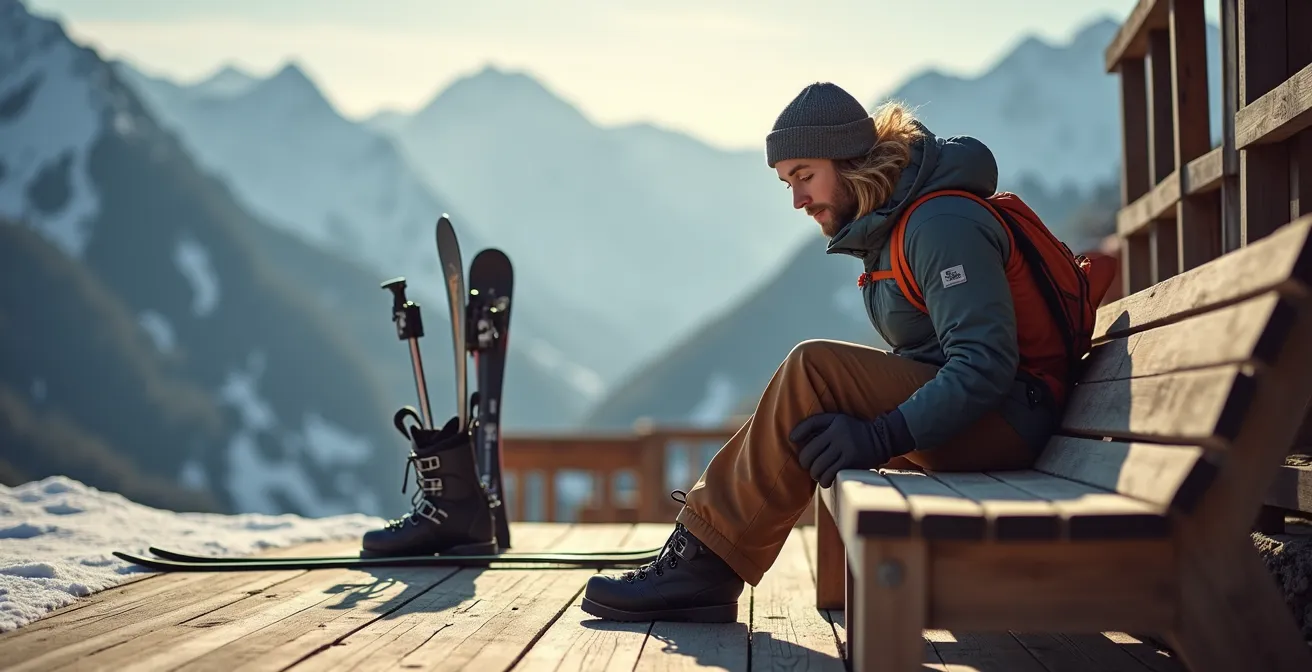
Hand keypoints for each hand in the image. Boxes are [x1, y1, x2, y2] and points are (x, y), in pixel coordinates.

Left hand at [788, 410, 912, 487]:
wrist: (881, 439)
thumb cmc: (851, 430)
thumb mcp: (834, 420)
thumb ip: (813, 424)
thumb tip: (791, 438)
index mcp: (834, 424)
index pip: (808, 437)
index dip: (801, 452)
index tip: (803, 455)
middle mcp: (840, 436)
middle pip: (810, 456)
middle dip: (807, 465)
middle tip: (811, 467)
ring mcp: (847, 450)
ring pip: (819, 468)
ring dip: (815, 475)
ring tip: (819, 474)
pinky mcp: (852, 463)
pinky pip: (830, 476)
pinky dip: (825, 480)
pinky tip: (827, 479)